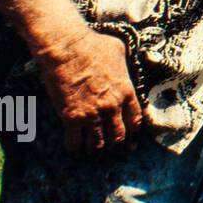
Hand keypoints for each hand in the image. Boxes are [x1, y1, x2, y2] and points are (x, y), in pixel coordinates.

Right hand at [34, 28, 142, 157]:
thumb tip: (122, 64)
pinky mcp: (71, 118)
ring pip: (98, 143)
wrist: (66, 47)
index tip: (132, 140)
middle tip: (116, 154)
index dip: (134, 133)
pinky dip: (75, 149)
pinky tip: (75, 152)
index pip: (136, 120)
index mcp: (126, 91)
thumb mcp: (119, 51)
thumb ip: (122, 65)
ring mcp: (92, 114)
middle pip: (118, 135)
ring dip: (97, 153)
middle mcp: (112, 106)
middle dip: (118, 148)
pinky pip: (74, 142)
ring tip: (96, 157)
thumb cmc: (92, 44)